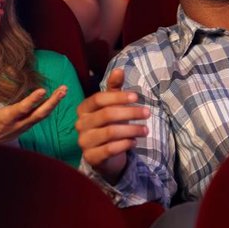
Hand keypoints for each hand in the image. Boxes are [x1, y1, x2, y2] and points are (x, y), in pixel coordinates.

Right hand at [0, 78, 64, 142]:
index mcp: (7, 118)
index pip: (22, 109)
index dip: (32, 100)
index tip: (43, 90)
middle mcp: (19, 123)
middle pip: (39, 114)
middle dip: (53, 102)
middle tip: (63, 90)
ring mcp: (25, 125)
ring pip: (43, 115)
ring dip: (54, 103)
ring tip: (64, 90)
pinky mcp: (28, 126)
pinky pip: (42, 116)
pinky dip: (50, 107)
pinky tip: (57, 97)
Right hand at [75, 68, 148, 183]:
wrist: (104, 155)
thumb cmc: (109, 124)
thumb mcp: (112, 105)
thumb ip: (114, 88)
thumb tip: (119, 70)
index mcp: (83, 109)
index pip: (99, 99)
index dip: (118, 97)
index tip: (137, 97)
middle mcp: (80, 125)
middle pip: (107, 114)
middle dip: (130, 113)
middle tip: (147, 113)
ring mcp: (84, 142)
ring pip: (110, 132)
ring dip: (132, 130)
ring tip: (146, 130)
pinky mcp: (91, 157)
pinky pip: (110, 149)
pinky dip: (125, 144)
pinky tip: (135, 142)